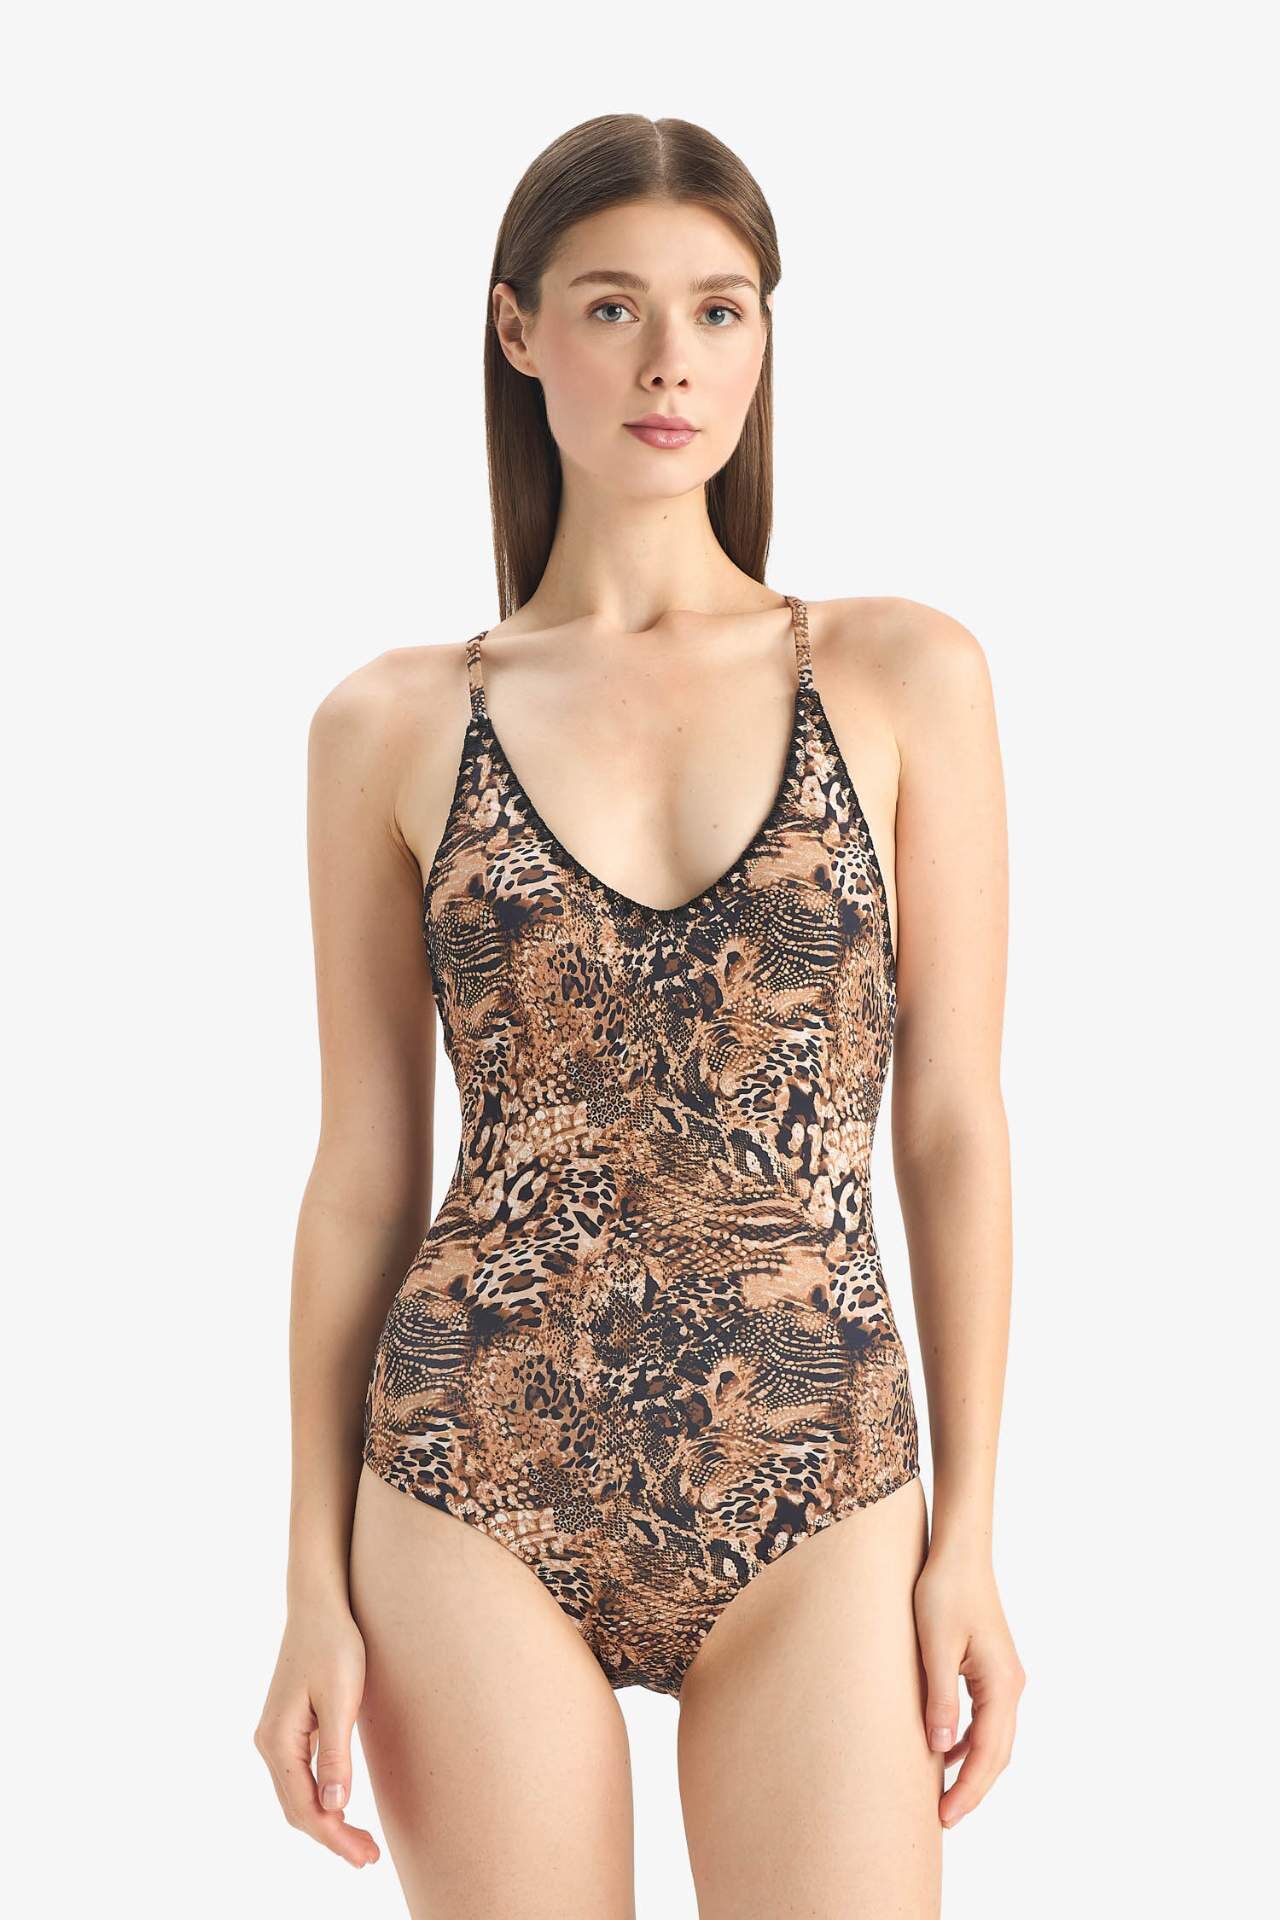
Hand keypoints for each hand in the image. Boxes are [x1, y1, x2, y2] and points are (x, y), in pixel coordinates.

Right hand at [253, 1598, 379, 1869]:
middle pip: (298, 1807)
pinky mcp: (289, 1728)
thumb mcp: (341, 1700)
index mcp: (278, 1740)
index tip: (365, 1856)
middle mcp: (270, 1743)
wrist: (320, 1605)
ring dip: (327, 1821)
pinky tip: (342, 1808)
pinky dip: (322, 1799)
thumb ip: (335, 1755)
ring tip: (360, 1843)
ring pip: (298, 1795)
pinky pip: (301, 1777)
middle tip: (369, 1857)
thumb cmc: (334, 1645)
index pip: (305, 1807)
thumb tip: (334, 1807)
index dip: (334, 1837)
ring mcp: (276, 1736)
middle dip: (332, 1836)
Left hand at [913, 1548, 1025, 1827]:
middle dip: (973, 1788)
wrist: (960, 1552)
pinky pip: (986, 1718)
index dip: (968, 1789)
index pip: (988, 1752)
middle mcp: (1011, 1685)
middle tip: (944, 1818)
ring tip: (945, 1795)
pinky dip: (970, 1742)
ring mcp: (1005, 1677)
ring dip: (973, 1767)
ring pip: (994, 1738)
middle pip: (998, 1753)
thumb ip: (938, 1699)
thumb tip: (940, 1751)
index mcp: (1001, 1684)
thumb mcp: (934, 1647)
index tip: (945, 1817)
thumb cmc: (944, 1592)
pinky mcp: (992, 1669)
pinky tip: (947, 1751)